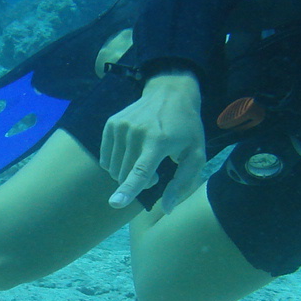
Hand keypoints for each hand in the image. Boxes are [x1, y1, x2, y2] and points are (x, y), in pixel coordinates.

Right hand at [100, 73, 206, 213]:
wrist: (171, 92)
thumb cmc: (187, 128)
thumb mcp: (195, 154)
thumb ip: (182, 182)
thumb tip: (167, 209)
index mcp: (159, 141)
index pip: (140, 170)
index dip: (128, 190)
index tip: (115, 203)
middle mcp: (136, 132)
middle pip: (125, 175)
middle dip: (139, 182)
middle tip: (156, 170)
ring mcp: (121, 126)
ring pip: (113, 169)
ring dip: (127, 174)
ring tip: (144, 159)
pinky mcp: (111, 124)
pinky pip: (105, 158)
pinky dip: (116, 164)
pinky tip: (131, 153)